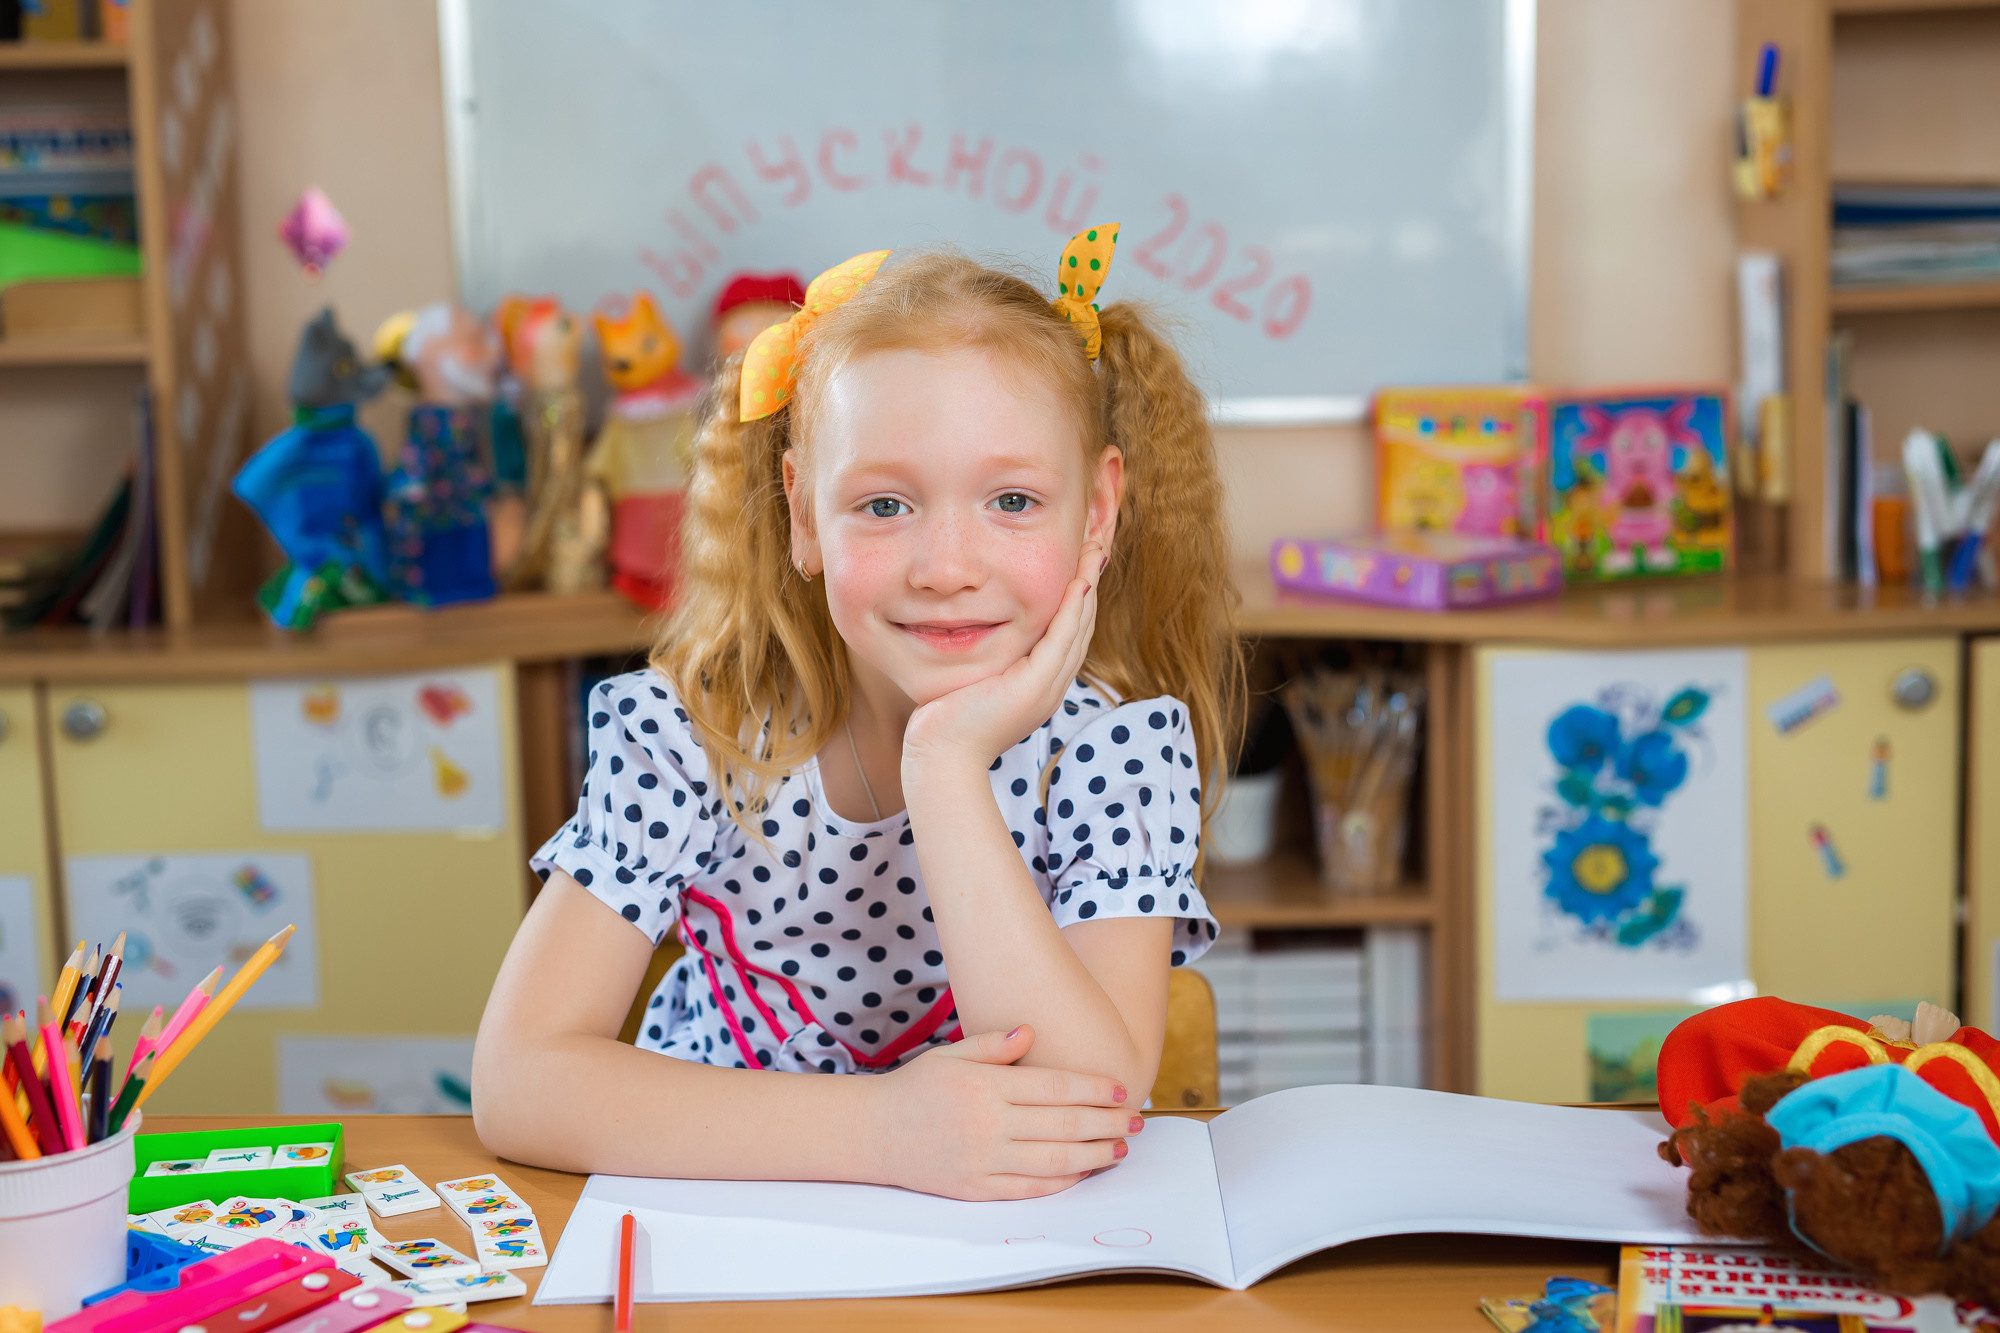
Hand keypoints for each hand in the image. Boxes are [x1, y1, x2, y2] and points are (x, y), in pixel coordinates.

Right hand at [862, 1023, 1138, 1200]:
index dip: (1093, 1088)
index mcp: (985, 1087)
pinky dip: (1062, 1182)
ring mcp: (983, 1161)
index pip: (1053, 1087)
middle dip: (1107, 1122)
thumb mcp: (951, 1054)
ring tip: (1120, 1149)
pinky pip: (1029, 1189)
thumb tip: (1032, 1032)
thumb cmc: (916, 1088)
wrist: (873, 1133)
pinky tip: (1083, 1172)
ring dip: (1095, 1155)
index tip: (1120, 1089)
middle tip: (1136, 1120)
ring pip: (1054, 1161)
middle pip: (1063, 1125)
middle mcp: (988, 1125)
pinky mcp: (977, 1189)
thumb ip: (993, 1044)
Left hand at [901, 541, 1102, 778]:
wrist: (942, 758)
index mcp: (1040, 686)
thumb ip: (985, 659)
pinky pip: (1062, 639)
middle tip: (1096, 546)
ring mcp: (1047, 688)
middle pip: (1082, 626)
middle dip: (1089, 584)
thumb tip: (974, 631)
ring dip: (1088, 587)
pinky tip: (1078, 581)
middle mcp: (1051, 687)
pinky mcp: (1036, 687)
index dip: (1077, 596)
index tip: (1079, 562)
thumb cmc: (945, 724)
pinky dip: (1073, 609)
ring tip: (1095, 552)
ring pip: (1079, 628)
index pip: (1067, 633)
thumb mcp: (972, 681)